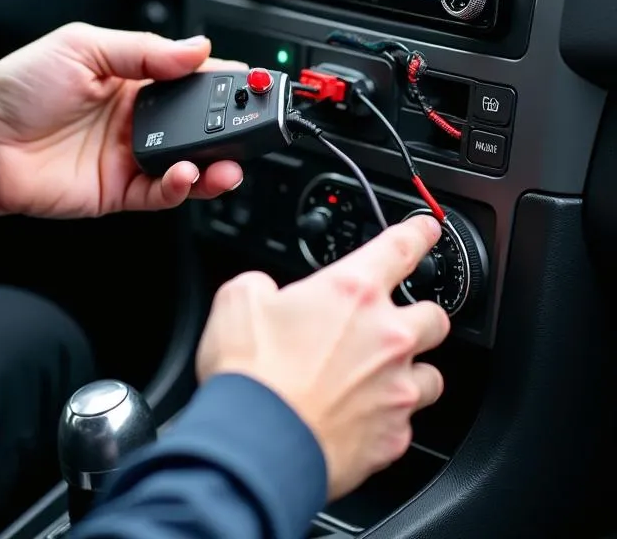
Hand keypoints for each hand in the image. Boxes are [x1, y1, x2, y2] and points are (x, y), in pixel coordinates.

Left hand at [0, 23, 245, 228]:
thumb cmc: (18, 89)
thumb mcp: (81, 47)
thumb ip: (143, 50)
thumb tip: (195, 47)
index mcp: (129, 77)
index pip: (188, 77)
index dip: (220, 78)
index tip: (250, 80)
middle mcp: (134, 117)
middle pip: (197, 123)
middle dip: (227, 125)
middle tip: (251, 123)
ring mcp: (128, 156)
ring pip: (187, 162)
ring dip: (214, 163)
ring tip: (227, 161)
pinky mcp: (118, 190)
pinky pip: (161, 194)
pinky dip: (181, 188)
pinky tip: (186, 177)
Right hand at [195, 215, 450, 500]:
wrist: (256, 444)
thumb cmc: (250, 372)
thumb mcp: (238, 299)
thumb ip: (261, 285)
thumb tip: (266, 293)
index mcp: (352, 292)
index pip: (401, 248)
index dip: (419, 233)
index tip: (427, 230)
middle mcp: (386, 337)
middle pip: (435, 316)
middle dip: (419, 315)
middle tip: (391, 322)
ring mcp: (396, 390)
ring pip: (432, 374)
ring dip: (410, 371)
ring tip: (378, 376)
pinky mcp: (393, 438)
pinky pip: (405, 423)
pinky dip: (388, 418)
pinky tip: (359, 418)